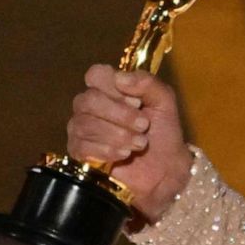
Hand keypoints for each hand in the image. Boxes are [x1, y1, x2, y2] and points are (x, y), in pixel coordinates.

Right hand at [68, 65, 191, 221]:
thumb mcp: (164, 101)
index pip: (96, 75)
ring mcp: (81, 130)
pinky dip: (106, 149)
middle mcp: (90, 107)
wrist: (166, 169)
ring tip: (140, 143)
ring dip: (118, 134)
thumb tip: (120, 78)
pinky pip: (82, 146)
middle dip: (120, 114)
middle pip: (89, 100)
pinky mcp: (79, 153)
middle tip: (143, 125)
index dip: (113, 86)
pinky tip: (124, 154)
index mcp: (109, 89)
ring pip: (85, 124)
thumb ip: (147, 83)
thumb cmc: (163, 132)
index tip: (136, 101)